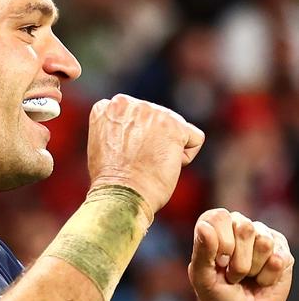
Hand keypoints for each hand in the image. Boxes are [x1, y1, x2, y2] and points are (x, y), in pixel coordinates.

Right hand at [87, 94, 204, 213]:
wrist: (120, 197)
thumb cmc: (112, 182)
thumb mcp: (105, 146)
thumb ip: (120, 129)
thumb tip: (137, 132)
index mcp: (109, 107)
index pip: (135, 117)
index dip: (133, 142)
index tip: (123, 158)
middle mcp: (129, 103)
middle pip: (156, 121)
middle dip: (151, 142)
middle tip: (136, 164)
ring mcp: (153, 112)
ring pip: (175, 129)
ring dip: (166, 150)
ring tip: (148, 166)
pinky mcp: (175, 126)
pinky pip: (195, 138)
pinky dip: (185, 158)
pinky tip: (165, 167)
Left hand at [188, 209, 293, 300]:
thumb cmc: (215, 296)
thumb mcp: (202, 277)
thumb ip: (202, 250)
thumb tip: (204, 226)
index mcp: (217, 227)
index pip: (219, 217)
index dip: (220, 243)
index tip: (218, 263)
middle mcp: (241, 227)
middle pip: (245, 228)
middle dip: (237, 261)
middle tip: (232, 275)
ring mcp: (264, 238)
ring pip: (264, 243)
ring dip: (253, 269)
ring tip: (246, 277)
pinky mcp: (282, 252)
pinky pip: (278, 259)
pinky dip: (267, 277)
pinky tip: (261, 281)